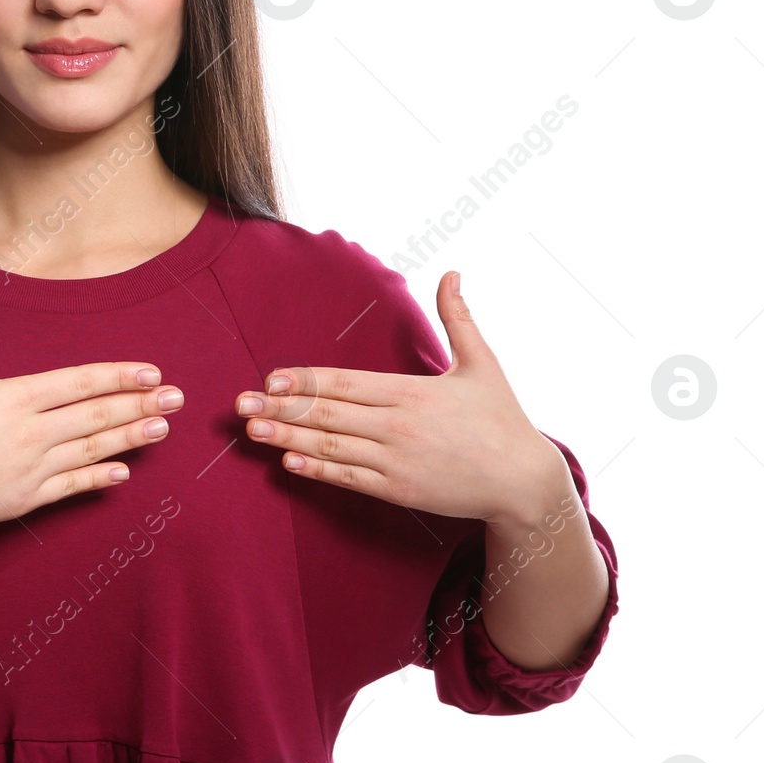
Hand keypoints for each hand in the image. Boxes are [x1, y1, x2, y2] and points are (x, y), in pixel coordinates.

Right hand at [0, 272, 182, 539]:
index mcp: (14, 398)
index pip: (78, 383)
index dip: (117, 376)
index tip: (150, 372)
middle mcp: (31, 434)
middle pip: (95, 415)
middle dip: (139, 404)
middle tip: (177, 398)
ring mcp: (31, 470)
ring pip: (91, 451)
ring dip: (129, 438)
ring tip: (161, 429)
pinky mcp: (24, 500)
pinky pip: (71, 488)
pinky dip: (98, 479)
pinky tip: (122, 473)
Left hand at [234, 272, 568, 526]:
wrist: (523, 481)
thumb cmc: (502, 418)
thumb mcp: (482, 363)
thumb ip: (459, 318)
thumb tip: (452, 272)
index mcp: (412, 392)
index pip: (347, 383)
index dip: (306, 381)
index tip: (270, 378)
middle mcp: (399, 426)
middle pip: (329, 414)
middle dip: (281, 408)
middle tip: (240, 404)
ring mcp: (397, 461)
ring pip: (332, 447)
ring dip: (288, 439)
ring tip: (252, 432)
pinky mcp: (400, 490)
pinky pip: (351, 479)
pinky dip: (319, 471)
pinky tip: (290, 464)